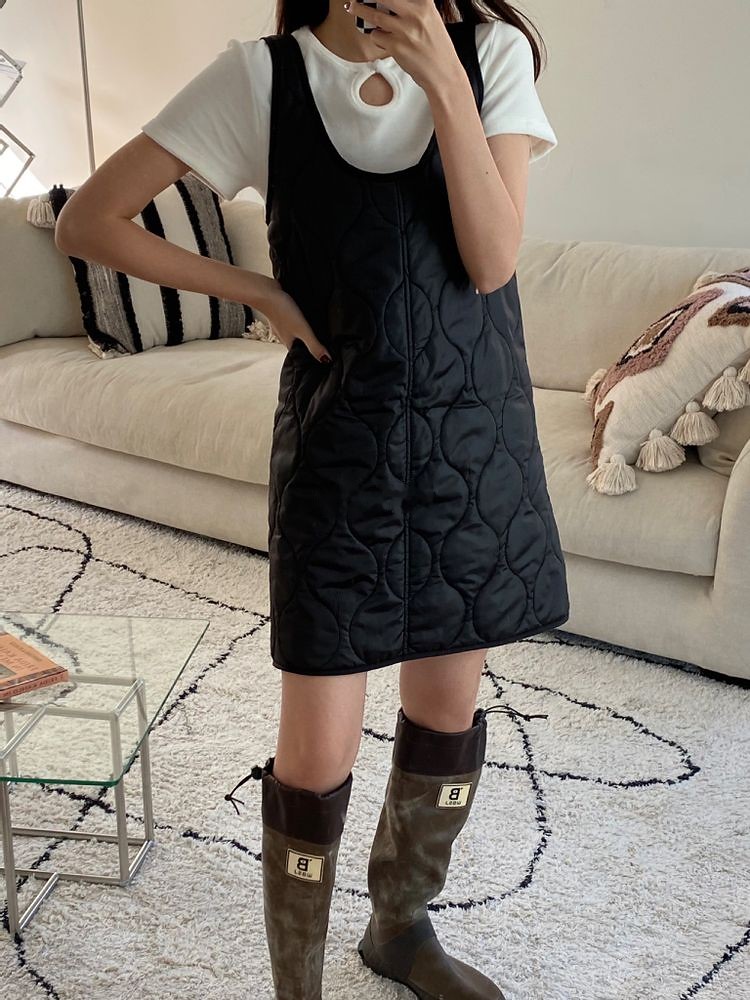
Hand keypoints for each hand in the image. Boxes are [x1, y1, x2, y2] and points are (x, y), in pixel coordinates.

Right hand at [256, 275, 331, 363]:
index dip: (310, 357)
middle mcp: (283, 334)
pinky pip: (290, 319)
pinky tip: (301, 314)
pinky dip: (297, 319)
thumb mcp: (302, 330)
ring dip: (302, 330)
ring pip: (293, 331)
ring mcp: (281, 323)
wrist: (265, 292)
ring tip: (314, 328)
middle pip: (297, 343)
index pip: (300, 355)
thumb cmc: (281, 310)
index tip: (320, 357)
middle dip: (307, 343)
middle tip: (320, 342)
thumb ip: (314, 345)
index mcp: (288, 343)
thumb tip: (326, 360)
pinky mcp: (281, 312)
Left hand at [346, 0, 463, 92]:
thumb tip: (390, 3)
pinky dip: (376, 37)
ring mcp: (404, 30)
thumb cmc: (437, 48)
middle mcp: (415, 13)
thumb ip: (415, 7)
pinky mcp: (396, 46)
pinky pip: (376, 36)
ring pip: (374, 15)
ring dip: (360, 10)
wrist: (443, 74)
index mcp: (425, 3)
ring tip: (352, 7)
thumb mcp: (431, 19)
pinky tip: (383, 40)